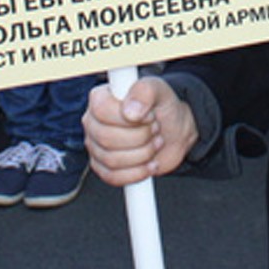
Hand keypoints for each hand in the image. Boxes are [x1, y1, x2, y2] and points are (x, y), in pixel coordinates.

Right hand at [83, 76, 198, 186]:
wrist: (175, 131)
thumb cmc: (163, 107)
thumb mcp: (159, 90)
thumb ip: (145, 92)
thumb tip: (130, 112)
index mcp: (101, 98)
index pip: (101, 110)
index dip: (128, 117)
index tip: (149, 116)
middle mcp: (93, 122)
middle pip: (106, 138)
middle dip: (140, 137)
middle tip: (156, 129)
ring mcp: (96, 147)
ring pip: (111, 160)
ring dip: (142, 154)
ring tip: (155, 143)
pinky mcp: (104, 168)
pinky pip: (113, 178)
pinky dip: (137, 173)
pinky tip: (150, 164)